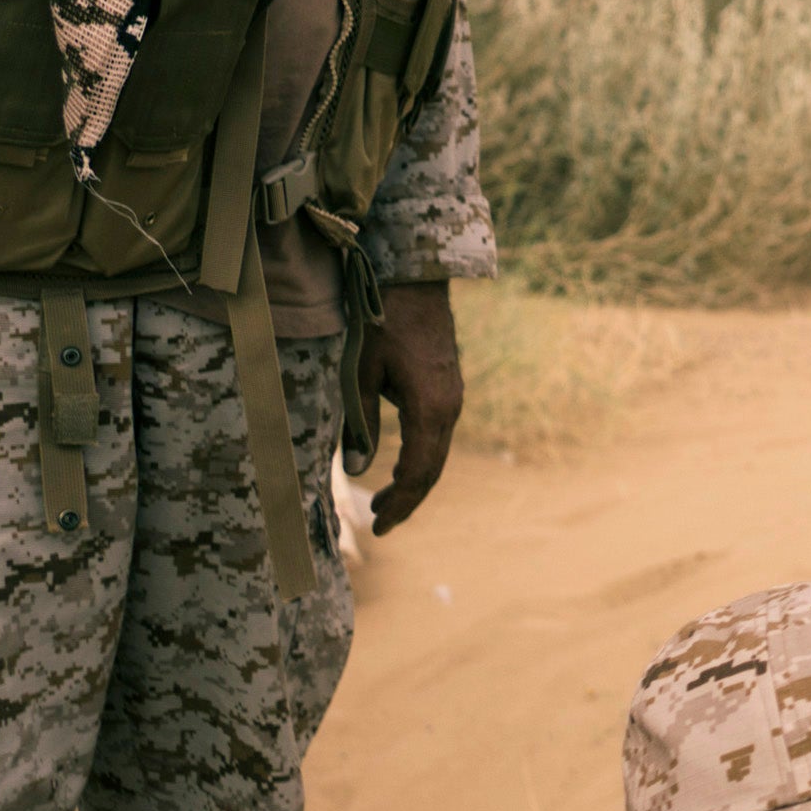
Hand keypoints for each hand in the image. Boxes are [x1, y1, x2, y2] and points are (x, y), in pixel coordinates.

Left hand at [364, 282, 465, 533]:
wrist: (416, 283)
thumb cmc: (383, 324)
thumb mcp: (360, 373)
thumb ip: (360, 423)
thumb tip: (357, 471)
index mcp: (430, 409)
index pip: (418, 473)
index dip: (399, 504)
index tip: (377, 526)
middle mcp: (449, 410)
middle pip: (432, 470)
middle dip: (407, 500)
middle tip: (378, 522)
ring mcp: (452, 399)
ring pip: (437, 454)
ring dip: (412, 480)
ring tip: (383, 499)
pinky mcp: (448, 390)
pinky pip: (437, 436)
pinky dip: (420, 459)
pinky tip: (398, 463)